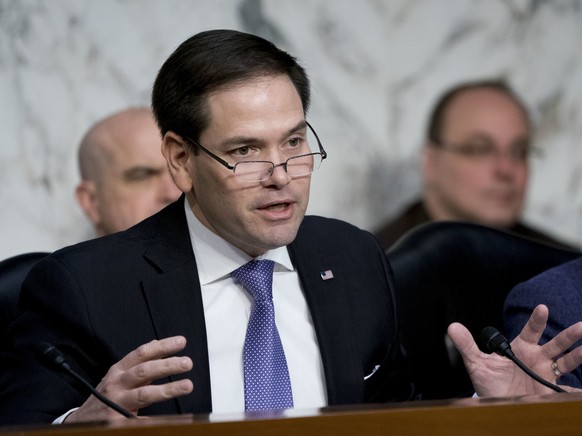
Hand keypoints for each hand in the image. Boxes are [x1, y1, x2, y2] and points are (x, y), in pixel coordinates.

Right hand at [66, 336, 192, 421]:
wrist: (80, 422)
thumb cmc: (105, 396)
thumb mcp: (118, 375)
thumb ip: (139, 362)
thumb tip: (158, 345)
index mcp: (118, 370)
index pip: (142, 353)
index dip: (162, 346)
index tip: (181, 342)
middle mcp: (117, 384)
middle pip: (144, 371)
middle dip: (167, 366)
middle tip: (187, 363)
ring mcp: (116, 404)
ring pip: (144, 394)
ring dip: (167, 389)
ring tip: (187, 385)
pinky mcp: (118, 422)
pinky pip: (142, 421)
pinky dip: (160, 420)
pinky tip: (177, 419)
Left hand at [448, 304, 581, 396]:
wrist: (496, 403)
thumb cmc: (489, 382)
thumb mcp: (476, 364)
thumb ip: (467, 345)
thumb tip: (452, 327)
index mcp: (521, 348)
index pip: (531, 330)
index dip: (537, 320)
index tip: (542, 308)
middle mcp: (537, 358)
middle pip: (556, 343)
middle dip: (569, 335)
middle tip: (581, 327)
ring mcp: (546, 373)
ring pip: (567, 361)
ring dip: (579, 355)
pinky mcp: (550, 390)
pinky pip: (568, 390)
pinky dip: (576, 390)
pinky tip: (581, 391)